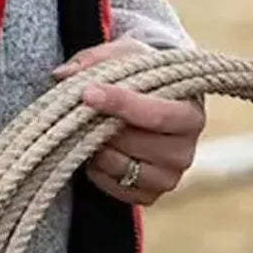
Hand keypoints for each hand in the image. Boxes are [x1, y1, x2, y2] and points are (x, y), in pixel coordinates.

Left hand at [51, 38, 205, 206]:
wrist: (153, 103)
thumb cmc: (142, 75)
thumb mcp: (125, 56)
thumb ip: (96, 60)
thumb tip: (63, 74)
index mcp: (189, 113)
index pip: (155, 115)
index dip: (119, 103)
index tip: (88, 93)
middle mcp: (185, 150)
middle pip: (135, 142)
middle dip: (102, 124)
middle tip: (81, 108)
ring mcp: (169, 177)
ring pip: (120, 166)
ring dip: (97, 145)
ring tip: (91, 125)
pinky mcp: (151, 195)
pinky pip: (115, 188)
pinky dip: (98, 169)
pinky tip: (96, 148)